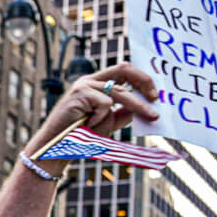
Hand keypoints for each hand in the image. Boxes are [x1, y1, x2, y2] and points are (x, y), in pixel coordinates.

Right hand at [28, 61, 159, 149]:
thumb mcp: (110, 121)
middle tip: (156, 98)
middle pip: (124, 69)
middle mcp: (91, 80)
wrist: (59, 147)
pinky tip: (89, 125)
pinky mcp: (79, 93)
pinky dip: (102, 117)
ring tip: (151, 117)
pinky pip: (105, 103)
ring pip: (120, 91)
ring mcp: (84, 85)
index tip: (155, 95)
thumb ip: (125, 111)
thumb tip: (147, 105)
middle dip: (144, 81)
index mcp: (98, 83)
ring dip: (138, 106)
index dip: (142, 79)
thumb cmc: (82, 135)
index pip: (124, 71)